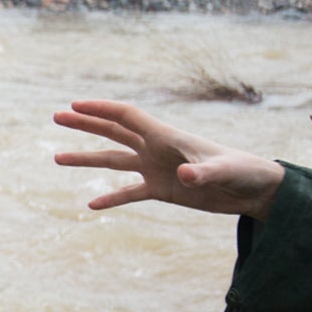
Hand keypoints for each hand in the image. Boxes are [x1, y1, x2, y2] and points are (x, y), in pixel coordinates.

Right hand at [53, 99, 283, 219]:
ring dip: (87, 158)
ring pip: (113, 160)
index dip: (101, 109)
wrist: (254, 190)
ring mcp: (156, 169)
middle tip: (57, 116)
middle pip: (113, 131)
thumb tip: (183, 177)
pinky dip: (111, 198)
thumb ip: (201, 172)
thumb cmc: (243, 171)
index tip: (75, 105)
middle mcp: (156, 149)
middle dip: (85, 123)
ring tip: (58, 158)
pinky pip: (129, 193)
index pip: (127, 117)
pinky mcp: (162, 190)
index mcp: (166, 137)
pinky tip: (92, 205)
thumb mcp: (223, 171)